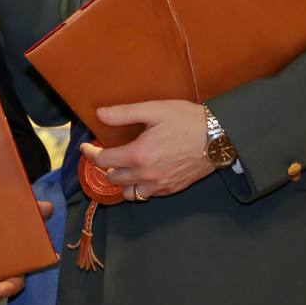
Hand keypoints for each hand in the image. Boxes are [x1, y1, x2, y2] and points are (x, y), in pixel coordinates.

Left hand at [82, 101, 212, 197]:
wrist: (219, 137)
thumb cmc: (186, 120)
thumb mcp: (154, 110)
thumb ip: (124, 113)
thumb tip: (100, 114)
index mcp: (138, 155)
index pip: (103, 161)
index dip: (90, 153)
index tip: (86, 147)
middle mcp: (146, 174)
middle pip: (113, 178)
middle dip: (106, 167)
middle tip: (107, 154)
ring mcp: (159, 185)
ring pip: (129, 193)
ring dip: (121, 181)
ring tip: (123, 167)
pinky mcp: (171, 188)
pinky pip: (147, 195)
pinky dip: (139, 187)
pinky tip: (142, 173)